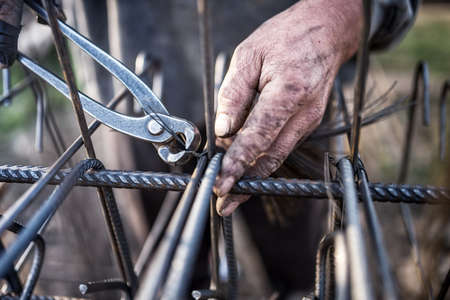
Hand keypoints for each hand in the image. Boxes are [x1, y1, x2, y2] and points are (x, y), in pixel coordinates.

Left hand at [214, 0, 362, 215]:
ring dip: (253, 175)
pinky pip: (282, 146)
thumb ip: (233, 94)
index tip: (222, 184)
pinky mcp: (307, 123)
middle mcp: (304, 113)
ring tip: (231, 189)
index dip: (238, 163)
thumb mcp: (249, 55)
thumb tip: (222, 131)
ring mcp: (309, 121)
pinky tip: (244, 162)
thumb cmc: (286, 38)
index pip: (259, 137)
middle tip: (224, 203)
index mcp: (289, 92)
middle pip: (271, 158)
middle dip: (246, 184)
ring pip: (277, 156)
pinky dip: (262, 157)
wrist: (325, 32)